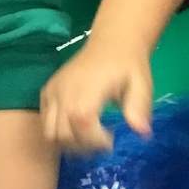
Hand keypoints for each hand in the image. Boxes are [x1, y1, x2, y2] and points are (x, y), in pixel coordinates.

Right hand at [40, 38, 152, 152]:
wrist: (112, 42)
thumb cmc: (128, 65)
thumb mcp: (141, 85)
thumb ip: (139, 109)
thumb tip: (143, 133)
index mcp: (87, 90)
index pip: (82, 126)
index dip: (95, 142)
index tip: (111, 140)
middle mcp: (64, 92)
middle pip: (64, 135)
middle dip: (84, 146)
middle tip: (102, 141)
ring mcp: (53, 91)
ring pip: (50, 133)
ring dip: (69, 142)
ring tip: (89, 136)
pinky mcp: (47, 91)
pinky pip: (45, 121)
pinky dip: (58, 131)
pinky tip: (77, 125)